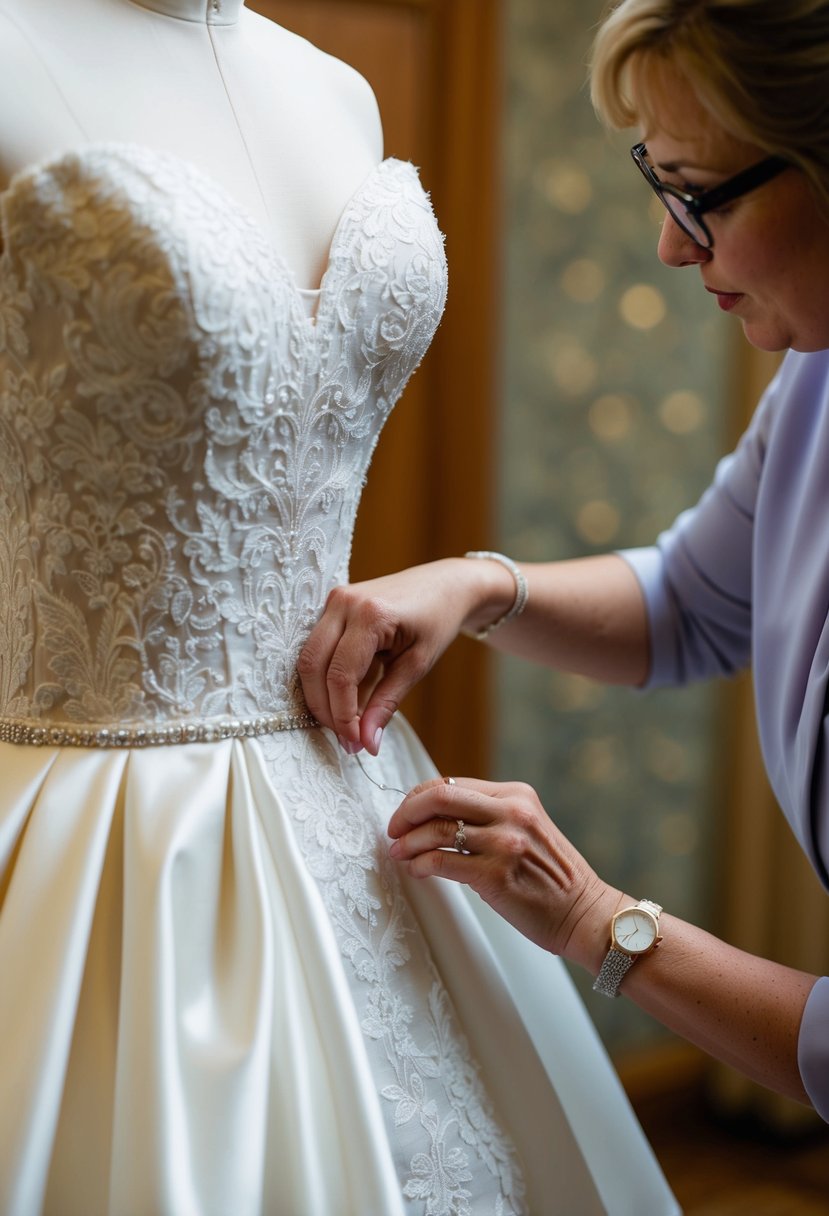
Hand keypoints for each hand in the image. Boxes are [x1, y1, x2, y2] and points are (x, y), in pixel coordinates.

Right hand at [297, 559, 478, 754]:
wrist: (443, 585)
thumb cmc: (436, 620)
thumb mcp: (416, 665)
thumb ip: (386, 703)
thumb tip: (366, 744)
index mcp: (371, 615)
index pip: (341, 676)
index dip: (342, 715)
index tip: (355, 743)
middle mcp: (344, 602)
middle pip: (313, 667)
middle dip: (324, 709)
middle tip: (347, 739)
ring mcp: (334, 600)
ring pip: (308, 658)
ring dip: (321, 695)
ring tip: (346, 723)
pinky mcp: (332, 605)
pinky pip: (317, 647)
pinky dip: (325, 677)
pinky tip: (344, 699)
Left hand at [387, 776, 617, 966]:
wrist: (585, 913)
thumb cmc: (553, 877)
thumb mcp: (526, 828)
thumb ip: (489, 815)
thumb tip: (436, 815)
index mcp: (516, 795)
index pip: (452, 783)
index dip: (418, 797)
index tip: (405, 813)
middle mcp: (511, 812)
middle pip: (439, 795)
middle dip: (406, 811)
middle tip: (394, 829)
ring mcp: (504, 843)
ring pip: (435, 830)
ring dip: (408, 842)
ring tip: (399, 853)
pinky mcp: (495, 875)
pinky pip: (441, 862)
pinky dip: (420, 864)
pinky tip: (417, 870)